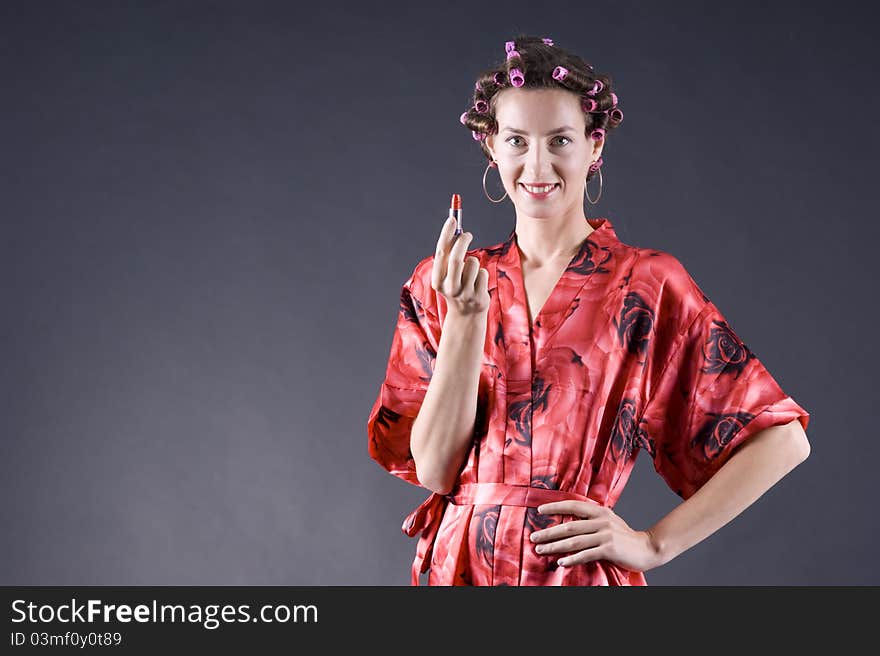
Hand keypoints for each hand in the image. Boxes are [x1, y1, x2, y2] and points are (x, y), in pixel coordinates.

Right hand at [431, 216, 489, 317]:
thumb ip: (449, 255)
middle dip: (463, 241)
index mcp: (438, 281)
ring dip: (473, 261)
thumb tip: (456, 228)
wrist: (466, 316)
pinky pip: (483, 272)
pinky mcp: (479, 297)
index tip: (452, 219)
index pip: (441, 253)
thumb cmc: (456, 288)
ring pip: (473, 263)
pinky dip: (481, 273)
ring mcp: (465, 294)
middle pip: (456, 258)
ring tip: (471, 272)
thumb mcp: (448, 275)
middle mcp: (449, 288)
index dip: (446, 234)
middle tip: (467, 234)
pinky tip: (477, 283)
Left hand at [529, 500, 664, 572]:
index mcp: (600, 511)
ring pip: (574, 541)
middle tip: (533, 537)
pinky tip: (561, 562)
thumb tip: (569, 521)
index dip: (555, 507)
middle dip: (548, 532)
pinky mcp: (609, 549)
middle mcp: (601, 520)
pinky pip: (586, 554)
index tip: (539, 510)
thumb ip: (591, 519)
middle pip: (569, 526)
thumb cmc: (625, 537)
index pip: (573, 506)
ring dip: (555, 546)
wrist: (648, 548)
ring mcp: (605, 535)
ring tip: (541, 550)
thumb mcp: (609, 521)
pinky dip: (572, 558)